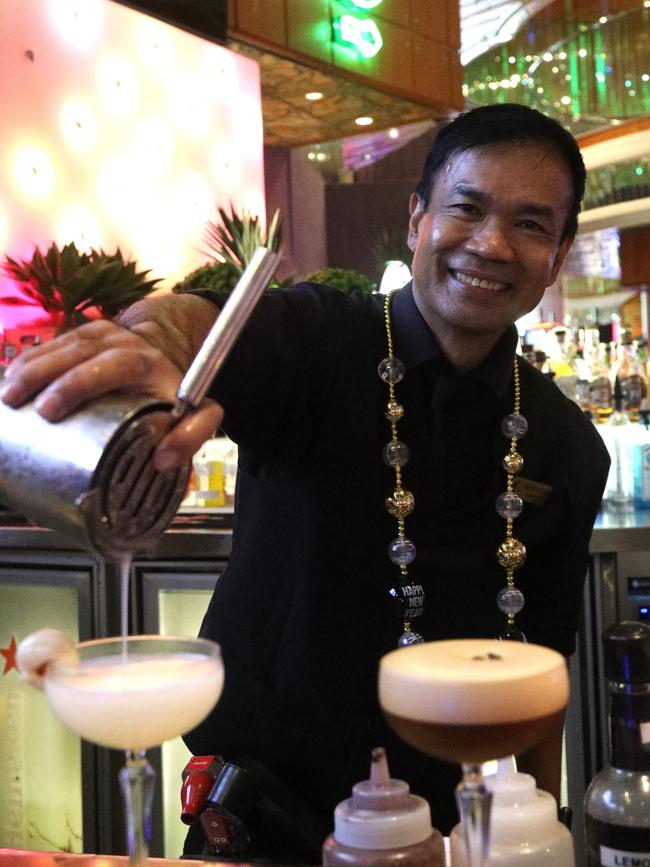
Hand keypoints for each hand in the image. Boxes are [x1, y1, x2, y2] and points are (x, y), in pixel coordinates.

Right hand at [0, 297, 223, 467]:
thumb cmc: (175, 393)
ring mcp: (100, 334)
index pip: (112, 365)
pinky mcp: (82, 335)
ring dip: (29, 366)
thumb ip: (192, 436)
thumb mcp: (199, 414)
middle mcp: (122, 341)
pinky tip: (9, 377)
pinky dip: (29, 359)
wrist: (167, 358)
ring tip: (6, 394)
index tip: (50, 410)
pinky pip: (52, 342)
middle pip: (77, 351)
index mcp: (147, 361)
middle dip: (43, 376)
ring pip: (60, 343)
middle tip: (16, 402)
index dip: (78, 383)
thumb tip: (162, 460)